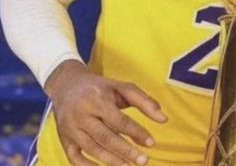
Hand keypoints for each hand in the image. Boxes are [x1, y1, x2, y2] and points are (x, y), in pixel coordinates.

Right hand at [45, 60, 167, 165]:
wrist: (66, 85)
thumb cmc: (101, 88)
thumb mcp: (122, 87)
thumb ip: (144, 101)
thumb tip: (164, 119)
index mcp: (97, 100)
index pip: (119, 121)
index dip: (136, 132)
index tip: (151, 143)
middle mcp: (81, 115)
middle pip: (105, 137)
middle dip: (125, 151)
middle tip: (144, 161)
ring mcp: (70, 128)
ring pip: (91, 149)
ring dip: (111, 161)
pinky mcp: (63, 138)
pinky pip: (74, 157)